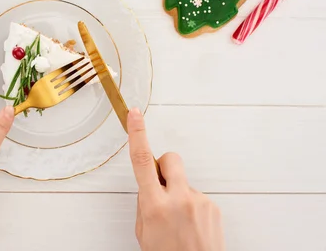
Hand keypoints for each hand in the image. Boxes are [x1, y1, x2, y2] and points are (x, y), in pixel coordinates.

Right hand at [127, 108, 223, 250]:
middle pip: (169, 159)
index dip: (138, 134)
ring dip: (177, 194)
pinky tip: (190, 226)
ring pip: (182, 182)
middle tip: (160, 184)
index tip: (135, 115)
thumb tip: (149, 187)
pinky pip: (196, 195)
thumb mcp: (143, 233)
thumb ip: (144, 204)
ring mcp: (199, 202)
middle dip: (163, 165)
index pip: (142, 161)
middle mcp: (179, 200)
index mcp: (155, 206)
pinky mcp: (214, 207)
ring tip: (179, 222)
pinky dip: (191, 207)